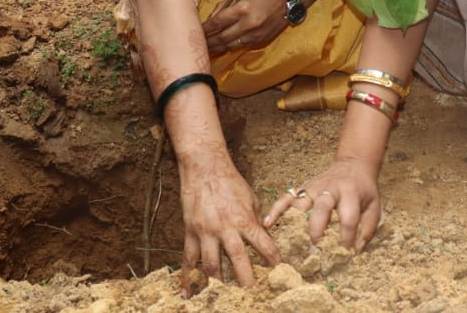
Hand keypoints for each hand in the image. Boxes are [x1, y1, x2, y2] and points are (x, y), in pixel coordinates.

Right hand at [178, 153, 278, 289]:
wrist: (204, 168)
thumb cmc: (231, 182)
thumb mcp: (250, 198)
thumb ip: (256, 219)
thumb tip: (264, 235)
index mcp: (244, 219)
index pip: (263, 244)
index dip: (272, 259)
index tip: (279, 271)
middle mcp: (225, 228)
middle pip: (237, 260)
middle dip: (246, 280)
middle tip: (253, 295)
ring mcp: (206, 232)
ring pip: (211, 264)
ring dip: (218, 283)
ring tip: (224, 298)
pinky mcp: (191, 232)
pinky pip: (188, 259)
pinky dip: (187, 277)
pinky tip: (187, 293)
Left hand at [202, 0, 288, 53]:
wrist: (287, 1)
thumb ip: (225, 7)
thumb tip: (211, 18)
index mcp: (242, 9)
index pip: (217, 22)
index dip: (205, 28)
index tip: (195, 31)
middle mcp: (248, 24)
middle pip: (222, 37)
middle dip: (208, 42)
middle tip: (197, 44)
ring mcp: (254, 35)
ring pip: (230, 45)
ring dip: (217, 48)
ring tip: (206, 49)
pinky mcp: (259, 41)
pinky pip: (240, 46)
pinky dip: (230, 47)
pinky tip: (222, 47)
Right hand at [263, 157, 380, 252]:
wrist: (353, 165)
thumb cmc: (363, 190)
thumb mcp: (374, 206)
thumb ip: (368, 229)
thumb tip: (355, 250)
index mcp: (350, 192)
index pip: (348, 217)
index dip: (347, 237)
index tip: (345, 252)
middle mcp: (330, 189)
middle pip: (321, 209)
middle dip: (317, 231)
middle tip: (315, 250)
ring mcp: (313, 187)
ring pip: (301, 204)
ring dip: (294, 224)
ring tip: (288, 243)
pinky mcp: (302, 187)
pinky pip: (286, 197)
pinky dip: (276, 209)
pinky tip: (268, 223)